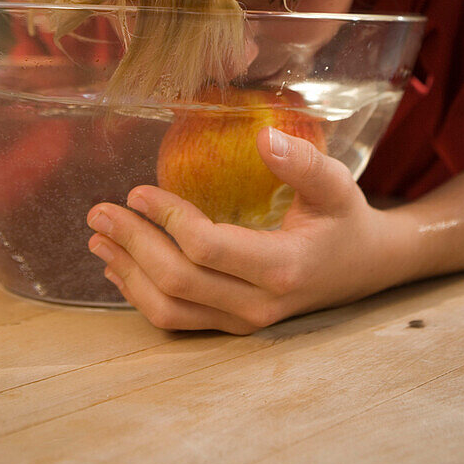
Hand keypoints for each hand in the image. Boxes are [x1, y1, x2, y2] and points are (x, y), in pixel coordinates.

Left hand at [86, 128, 399, 333]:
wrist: (364, 267)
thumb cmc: (345, 219)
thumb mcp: (337, 184)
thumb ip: (303, 162)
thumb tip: (264, 137)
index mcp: (282, 267)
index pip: (207, 248)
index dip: (166, 218)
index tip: (138, 190)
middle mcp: (258, 305)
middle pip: (177, 282)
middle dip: (131, 244)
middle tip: (99, 211)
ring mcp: (243, 323)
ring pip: (170, 310)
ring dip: (127, 274)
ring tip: (99, 239)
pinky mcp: (232, 327)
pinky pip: (177, 321)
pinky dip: (141, 295)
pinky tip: (120, 269)